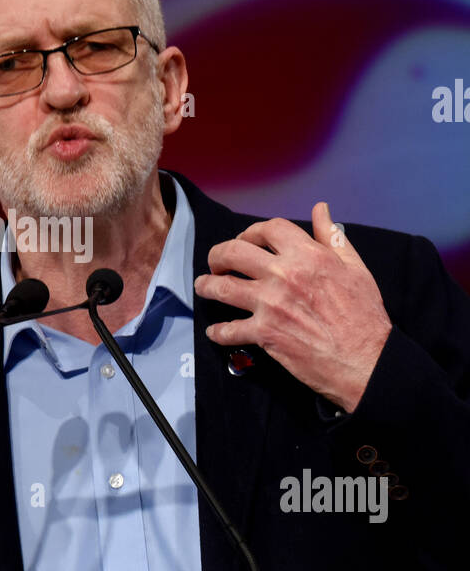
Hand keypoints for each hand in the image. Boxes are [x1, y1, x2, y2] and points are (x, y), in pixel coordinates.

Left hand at [193, 202, 391, 412]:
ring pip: (222, 288)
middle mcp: (284, 275)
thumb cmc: (364, 316)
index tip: (247, 240)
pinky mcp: (264, 334)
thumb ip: (332, 237)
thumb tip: (321, 210)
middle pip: (234, 252)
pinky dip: (218, 331)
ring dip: (207, 286)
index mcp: (308, 255)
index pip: (268, 229)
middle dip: (218, 254)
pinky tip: (215, 331)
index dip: (252, 231)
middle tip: (217, 262)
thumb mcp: (355, 268)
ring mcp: (270, 304)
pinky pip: (229, 330)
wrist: (365, 360)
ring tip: (204, 287)